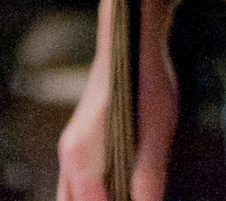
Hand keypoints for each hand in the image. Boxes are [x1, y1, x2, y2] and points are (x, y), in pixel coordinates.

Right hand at [55, 0, 175, 200]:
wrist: (130, 40)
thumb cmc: (145, 81)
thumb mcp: (156, 127)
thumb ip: (149, 172)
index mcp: (81, 157)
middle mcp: (69, 157)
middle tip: (133, 199)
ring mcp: (71, 151)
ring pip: (71, 197)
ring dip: (99, 200)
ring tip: (129, 195)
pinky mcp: (80, 145)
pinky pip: (79, 184)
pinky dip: (95, 195)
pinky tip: (124, 191)